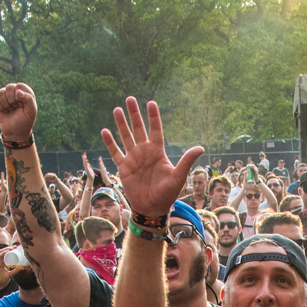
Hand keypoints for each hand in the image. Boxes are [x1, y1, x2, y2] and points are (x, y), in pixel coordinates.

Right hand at [98, 96, 202, 217]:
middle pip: (138, 128)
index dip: (153, 117)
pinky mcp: (124, 167)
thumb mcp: (178, 176)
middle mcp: (144, 152)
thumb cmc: (167, 194)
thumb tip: (201, 147)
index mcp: (158, 151)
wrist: (152, 208)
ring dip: (121, 124)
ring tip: (117, 109)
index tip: (151, 103)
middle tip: (130, 99)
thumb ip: (187, 161)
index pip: (155, 129)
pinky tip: (105, 131)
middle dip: (134, 114)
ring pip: (126, 137)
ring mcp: (133, 158)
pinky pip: (115, 152)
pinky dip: (110, 142)